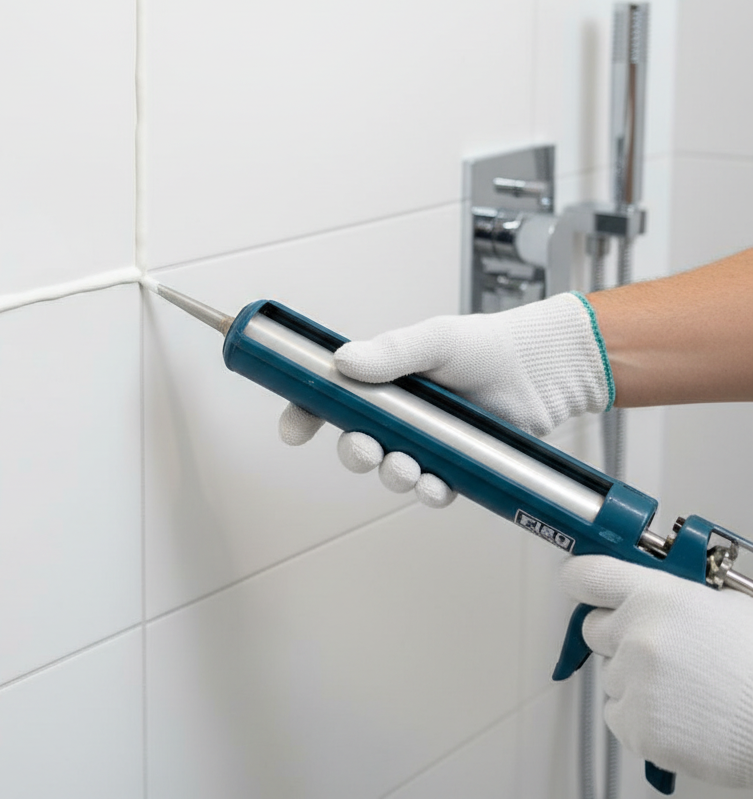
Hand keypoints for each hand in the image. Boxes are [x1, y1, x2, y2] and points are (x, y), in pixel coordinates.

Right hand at [280, 292, 610, 505]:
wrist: (540, 370)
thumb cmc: (484, 346)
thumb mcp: (434, 340)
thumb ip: (391, 353)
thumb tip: (345, 362)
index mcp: (382, 380)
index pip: (329, 400)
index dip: (304, 415)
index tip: (292, 430)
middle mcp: (398, 414)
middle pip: (356, 443)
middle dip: (353, 453)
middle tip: (364, 447)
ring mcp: (426, 442)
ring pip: (390, 471)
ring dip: (391, 475)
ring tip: (408, 466)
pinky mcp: (455, 466)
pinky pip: (431, 489)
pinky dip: (429, 492)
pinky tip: (436, 485)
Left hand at [561, 555, 752, 786]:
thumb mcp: (725, 607)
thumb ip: (675, 597)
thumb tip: (649, 595)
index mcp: (656, 597)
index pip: (586, 576)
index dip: (581, 581)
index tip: (581, 586)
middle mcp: (636, 634)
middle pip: (592, 629)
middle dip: (616, 639)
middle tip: (656, 652)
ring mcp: (633, 681)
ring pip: (610, 676)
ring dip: (635, 683)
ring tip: (686, 692)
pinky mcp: (636, 726)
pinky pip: (618, 716)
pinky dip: (641, 721)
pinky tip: (681, 719)